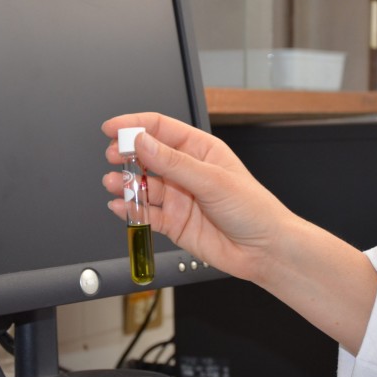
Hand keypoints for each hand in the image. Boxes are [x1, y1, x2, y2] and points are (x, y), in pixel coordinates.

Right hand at [102, 112, 295, 283]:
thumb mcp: (212, 180)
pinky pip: (145, 213)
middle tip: (113, 156)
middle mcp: (187, 172)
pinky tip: (120, 206)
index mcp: (200, 150)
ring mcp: (179, 197)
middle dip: (126, 154)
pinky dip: (130, 209)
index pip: (161, 129)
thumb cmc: (254, 209)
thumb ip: (173, 163)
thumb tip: (143, 142)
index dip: (134, 126)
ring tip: (113, 183)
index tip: (112, 128)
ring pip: (143, 185)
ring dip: (125, 183)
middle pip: (147, 156)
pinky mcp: (174, 223)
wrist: (264, 250)